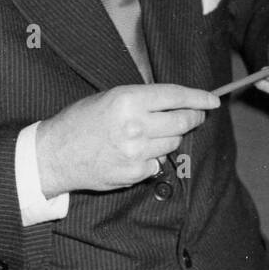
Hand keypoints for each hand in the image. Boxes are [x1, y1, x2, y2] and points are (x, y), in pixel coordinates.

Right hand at [36, 83, 219, 194]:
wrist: (55, 154)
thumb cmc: (80, 121)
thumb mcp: (109, 97)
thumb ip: (142, 100)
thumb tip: (175, 104)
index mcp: (129, 100)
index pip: (176, 96)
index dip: (199, 98)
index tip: (212, 100)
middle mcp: (136, 125)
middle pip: (183, 122)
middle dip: (193, 118)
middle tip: (194, 117)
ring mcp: (136, 152)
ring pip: (173, 144)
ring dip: (169, 138)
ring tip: (149, 135)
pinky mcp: (134, 173)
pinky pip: (157, 164)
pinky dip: (152, 158)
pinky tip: (133, 154)